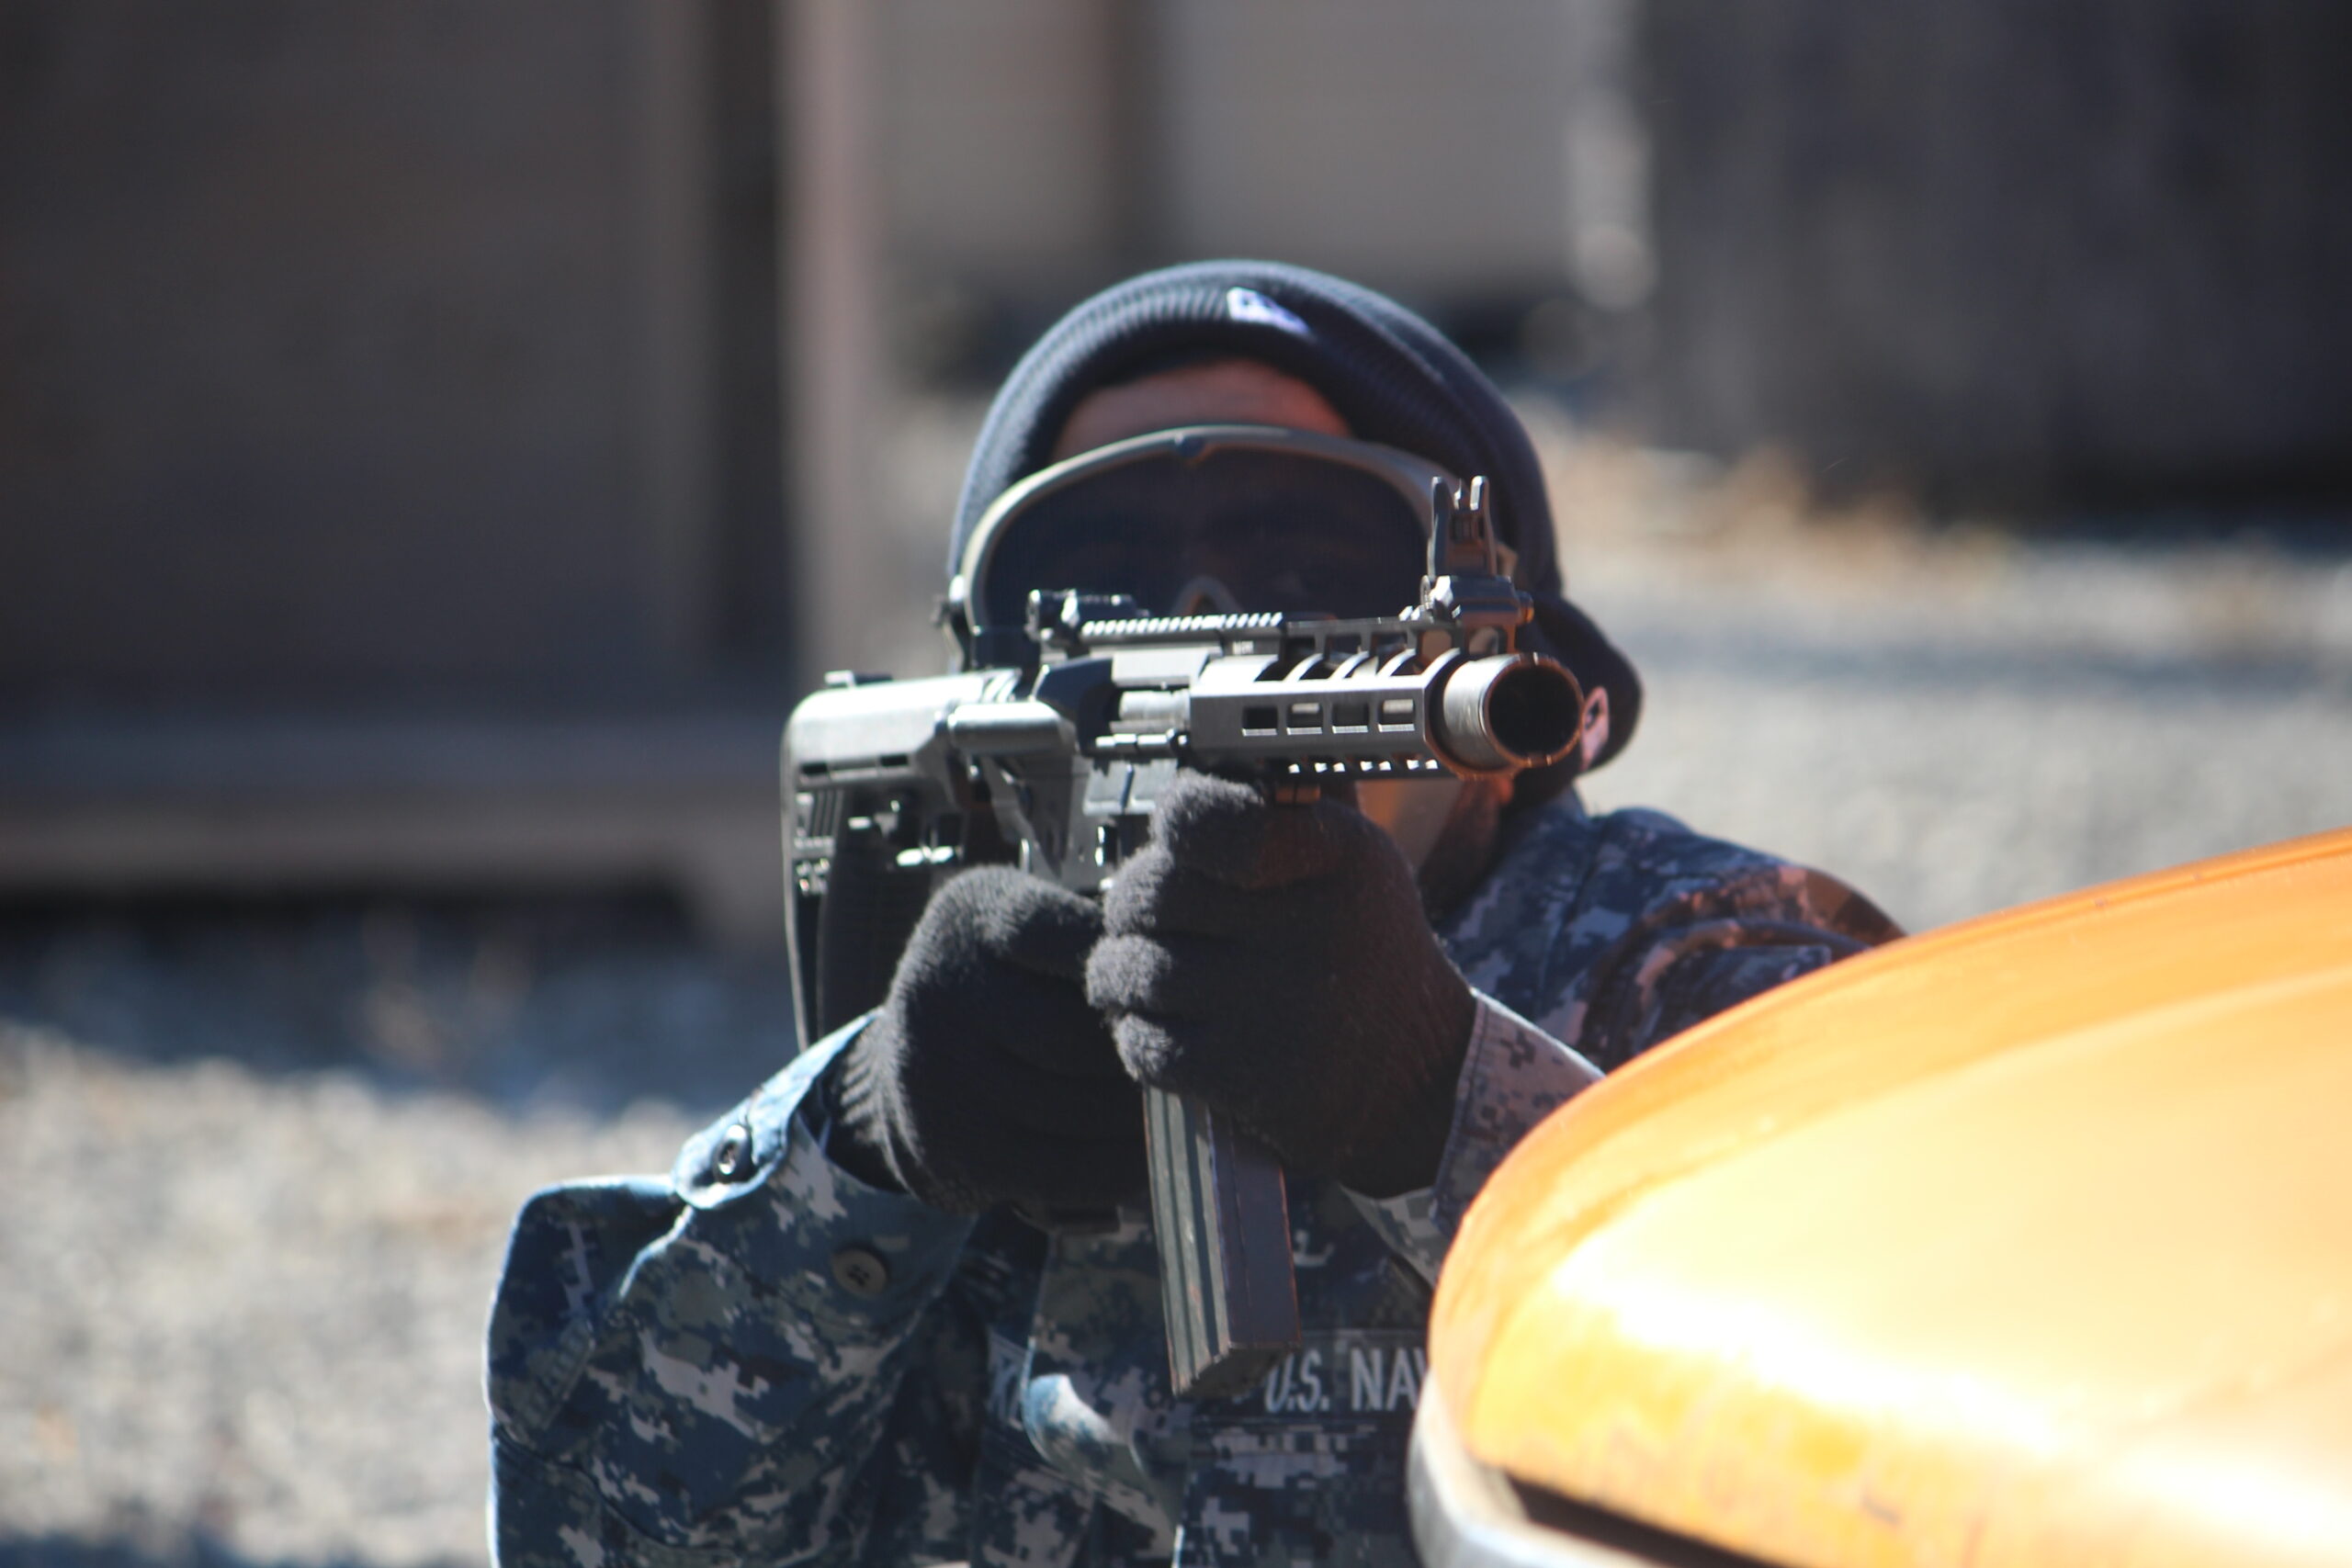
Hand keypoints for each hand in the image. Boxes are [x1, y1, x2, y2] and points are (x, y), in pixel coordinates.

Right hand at [832, 867, 1144, 1213]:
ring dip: (1136, 1114)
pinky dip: (1117, 1166)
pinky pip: (1061, 1168)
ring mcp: (941, 1076)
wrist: (914, 1071)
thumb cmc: (1005, 985)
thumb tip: (1177, 985)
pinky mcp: (957, 1149)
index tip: (1168, 993)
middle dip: (1138, 1053)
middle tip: (1188, 1064)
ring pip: (1073, 1105)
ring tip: (1178, 1108)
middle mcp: (938, 992)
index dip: (1125, 975)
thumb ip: (1088, 937)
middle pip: (1072, 1035)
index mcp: (970, 918)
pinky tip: (1148, 1153)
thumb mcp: (1027, 932)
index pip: (1067, 941)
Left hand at [1085, 773, 1474, 1196]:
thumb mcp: (1356, 864)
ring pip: (1136, 970)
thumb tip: (1206, 763)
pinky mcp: (1249, 1076)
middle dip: (1132, 904)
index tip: (1178, 842)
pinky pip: (1143, 1043)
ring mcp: (1278, 1005)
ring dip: (1121, 975)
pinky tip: (1168, 1030)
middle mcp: (1311, 926)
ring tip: (1144, 976)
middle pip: (1154, 892)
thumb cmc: (1363, 953)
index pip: (1207, 817)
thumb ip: (1285, 810)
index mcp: (1338, 855)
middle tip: (1144, 916)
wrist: (1420, 1079)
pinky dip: (1139, 1037)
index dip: (1176, 822)